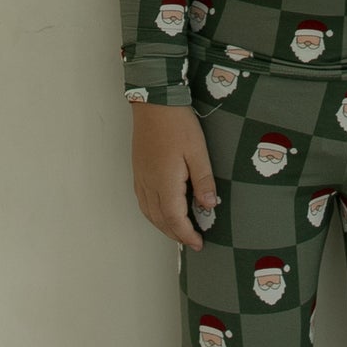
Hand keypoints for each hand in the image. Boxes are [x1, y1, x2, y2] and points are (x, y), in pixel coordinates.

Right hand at [131, 104, 218, 248]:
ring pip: (148, 212)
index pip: (174, 219)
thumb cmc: (177, 124)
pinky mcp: (138, 170)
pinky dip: (153, 213)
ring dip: (163, 226)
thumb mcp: (198, 151)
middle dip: (175, 234)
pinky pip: (143, 201)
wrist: (154, 102)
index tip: (198, 243)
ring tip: (179, 231)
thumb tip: (208, 206)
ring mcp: (141, 177)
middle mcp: (149, 184)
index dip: (186, 234)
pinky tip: (162, 211)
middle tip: (191, 241)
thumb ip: (203, 180)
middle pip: (159, 220)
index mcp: (165, 182)